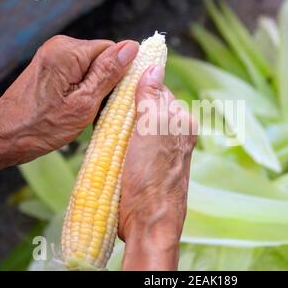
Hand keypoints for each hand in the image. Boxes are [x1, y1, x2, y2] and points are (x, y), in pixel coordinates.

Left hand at [0, 35, 138, 179]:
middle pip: (102, 58)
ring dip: (95, 88)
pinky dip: (83, 89)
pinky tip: (76, 107)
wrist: (3, 138)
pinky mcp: (50, 67)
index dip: (120, 74)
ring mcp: (52, 56)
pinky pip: (79, 72)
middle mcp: (59, 47)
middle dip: (107, 82)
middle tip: (96, 108)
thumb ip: (108, 74)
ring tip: (85, 110)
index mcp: (68, 51)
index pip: (113, 50)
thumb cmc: (41, 127)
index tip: (115, 97)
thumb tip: (131, 47)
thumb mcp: (84, 103)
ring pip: (92, 67)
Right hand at [119, 65, 196, 269]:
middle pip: (146, 108)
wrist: (147, 222)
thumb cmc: (153, 175)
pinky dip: (117, 139)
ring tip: (104, 127)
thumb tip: (155, 65)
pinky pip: (130, 143)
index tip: (117, 86)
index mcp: (182, 123)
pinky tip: (106, 141)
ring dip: (119, 123)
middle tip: (107, 110)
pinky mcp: (144, 166)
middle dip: (126, 106)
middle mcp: (174, 135)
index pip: (158, 91)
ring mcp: (159, 152)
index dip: (137, 87)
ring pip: (135, 125)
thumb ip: (152, 97)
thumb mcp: (152, 129)